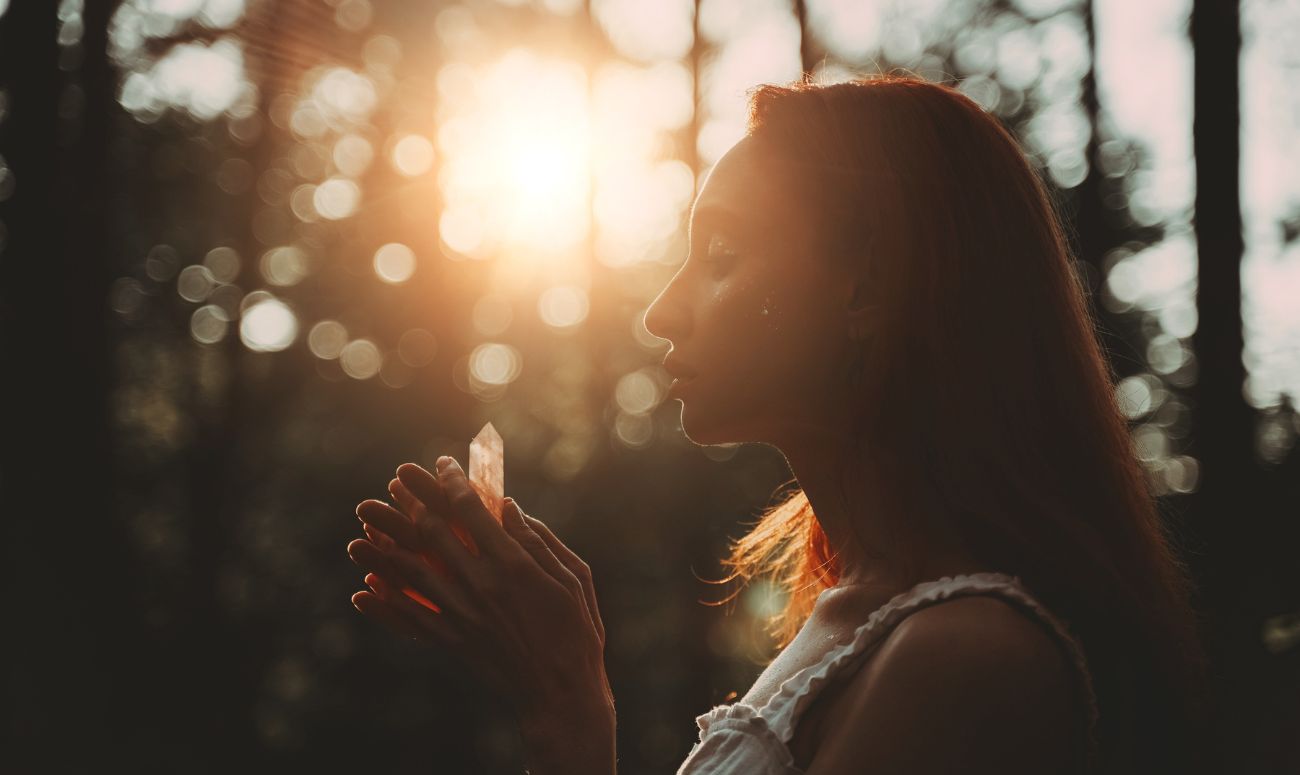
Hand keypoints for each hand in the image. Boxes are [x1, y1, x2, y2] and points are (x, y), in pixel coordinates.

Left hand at [347, 456, 614, 773]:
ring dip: (383, 545)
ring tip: (362, 525)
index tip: (441, 462)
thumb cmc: (576, 631)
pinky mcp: (452, 640)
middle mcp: (481, 583)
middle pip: (433, 532)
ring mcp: (462, 614)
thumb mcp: (573, 577)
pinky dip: (384, 605)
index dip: (451, 481)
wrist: (560, 692)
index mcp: (513, 563)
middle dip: (410, 500)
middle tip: (395, 479)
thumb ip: (537, 540)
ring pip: (410, 572)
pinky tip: (362, 591)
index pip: (471, 509)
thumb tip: (506, 506)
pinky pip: (410, 619)